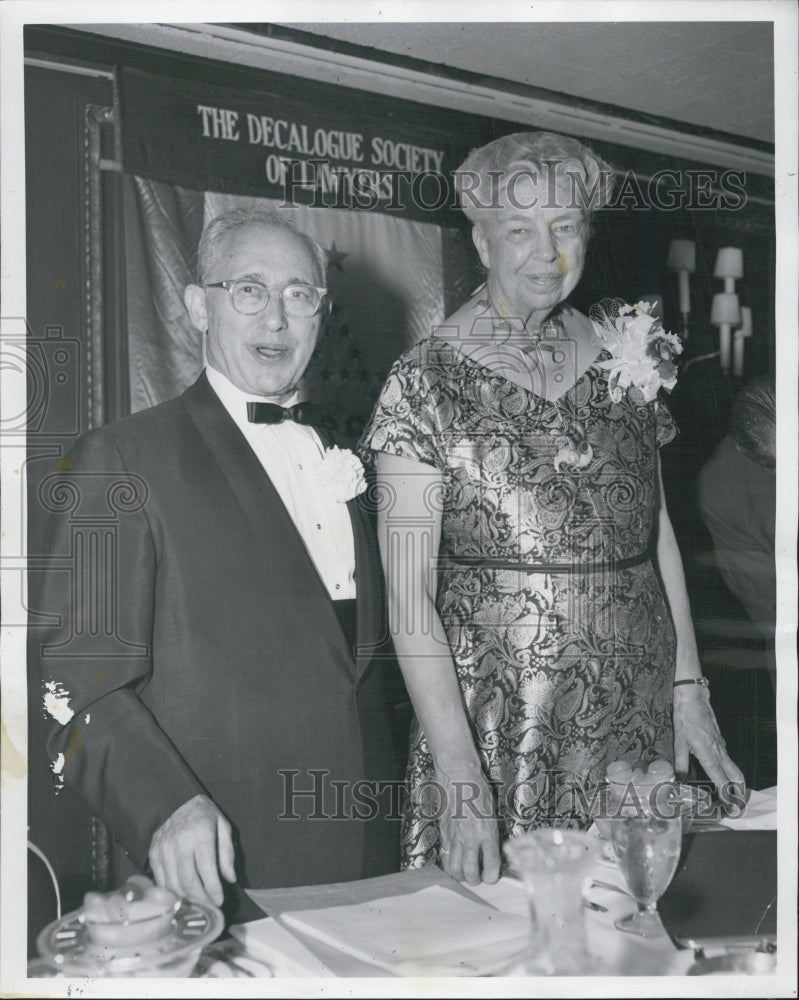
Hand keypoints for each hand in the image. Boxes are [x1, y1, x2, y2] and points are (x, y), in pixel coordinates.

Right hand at [149, 794, 235, 907]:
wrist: (177, 800)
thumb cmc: (204, 815)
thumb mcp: (223, 827)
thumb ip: (227, 854)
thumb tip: (230, 879)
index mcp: (200, 836)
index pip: (207, 872)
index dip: (213, 891)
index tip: (219, 902)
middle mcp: (179, 844)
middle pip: (188, 883)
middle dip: (200, 901)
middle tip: (209, 909)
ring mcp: (163, 849)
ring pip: (172, 885)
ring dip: (185, 900)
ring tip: (197, 905)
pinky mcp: (153, 854)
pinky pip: (160, 881)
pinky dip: (171, 892)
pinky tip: (181, 896)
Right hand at [436, 769, 500, 885]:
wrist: (458, 775)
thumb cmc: (478, 789)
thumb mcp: (493, 812)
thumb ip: (492, 834)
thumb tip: (493, 851)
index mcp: (487, 832)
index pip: (491, 867)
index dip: (493, 877)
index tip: (493, 876)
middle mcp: (471, 838)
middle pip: (470, 874)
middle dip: (476, 881)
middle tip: (479, 877)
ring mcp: (455, 837)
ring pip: (454, 869)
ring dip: (461, 875)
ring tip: (466, 872)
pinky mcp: (444, 833)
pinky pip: (445, 856)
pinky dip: (449, 863)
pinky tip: (455, 860)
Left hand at [673, 684, 745, 799]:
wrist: (694, 698)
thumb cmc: (685, 717)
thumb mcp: (679, 740)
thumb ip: (681, 762)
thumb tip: (678, 780)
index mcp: (708, 753)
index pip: (720, 779)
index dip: (726, 794)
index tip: (729, 807)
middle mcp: (719, 751)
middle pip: (736, 775)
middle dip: (739, 792)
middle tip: (736, 806)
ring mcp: (721, 746)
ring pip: (734, 768)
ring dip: (736, 783)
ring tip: (731, 796)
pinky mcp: (720, 741)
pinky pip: (728, 760)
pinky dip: (729, 771)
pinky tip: (721, 775)